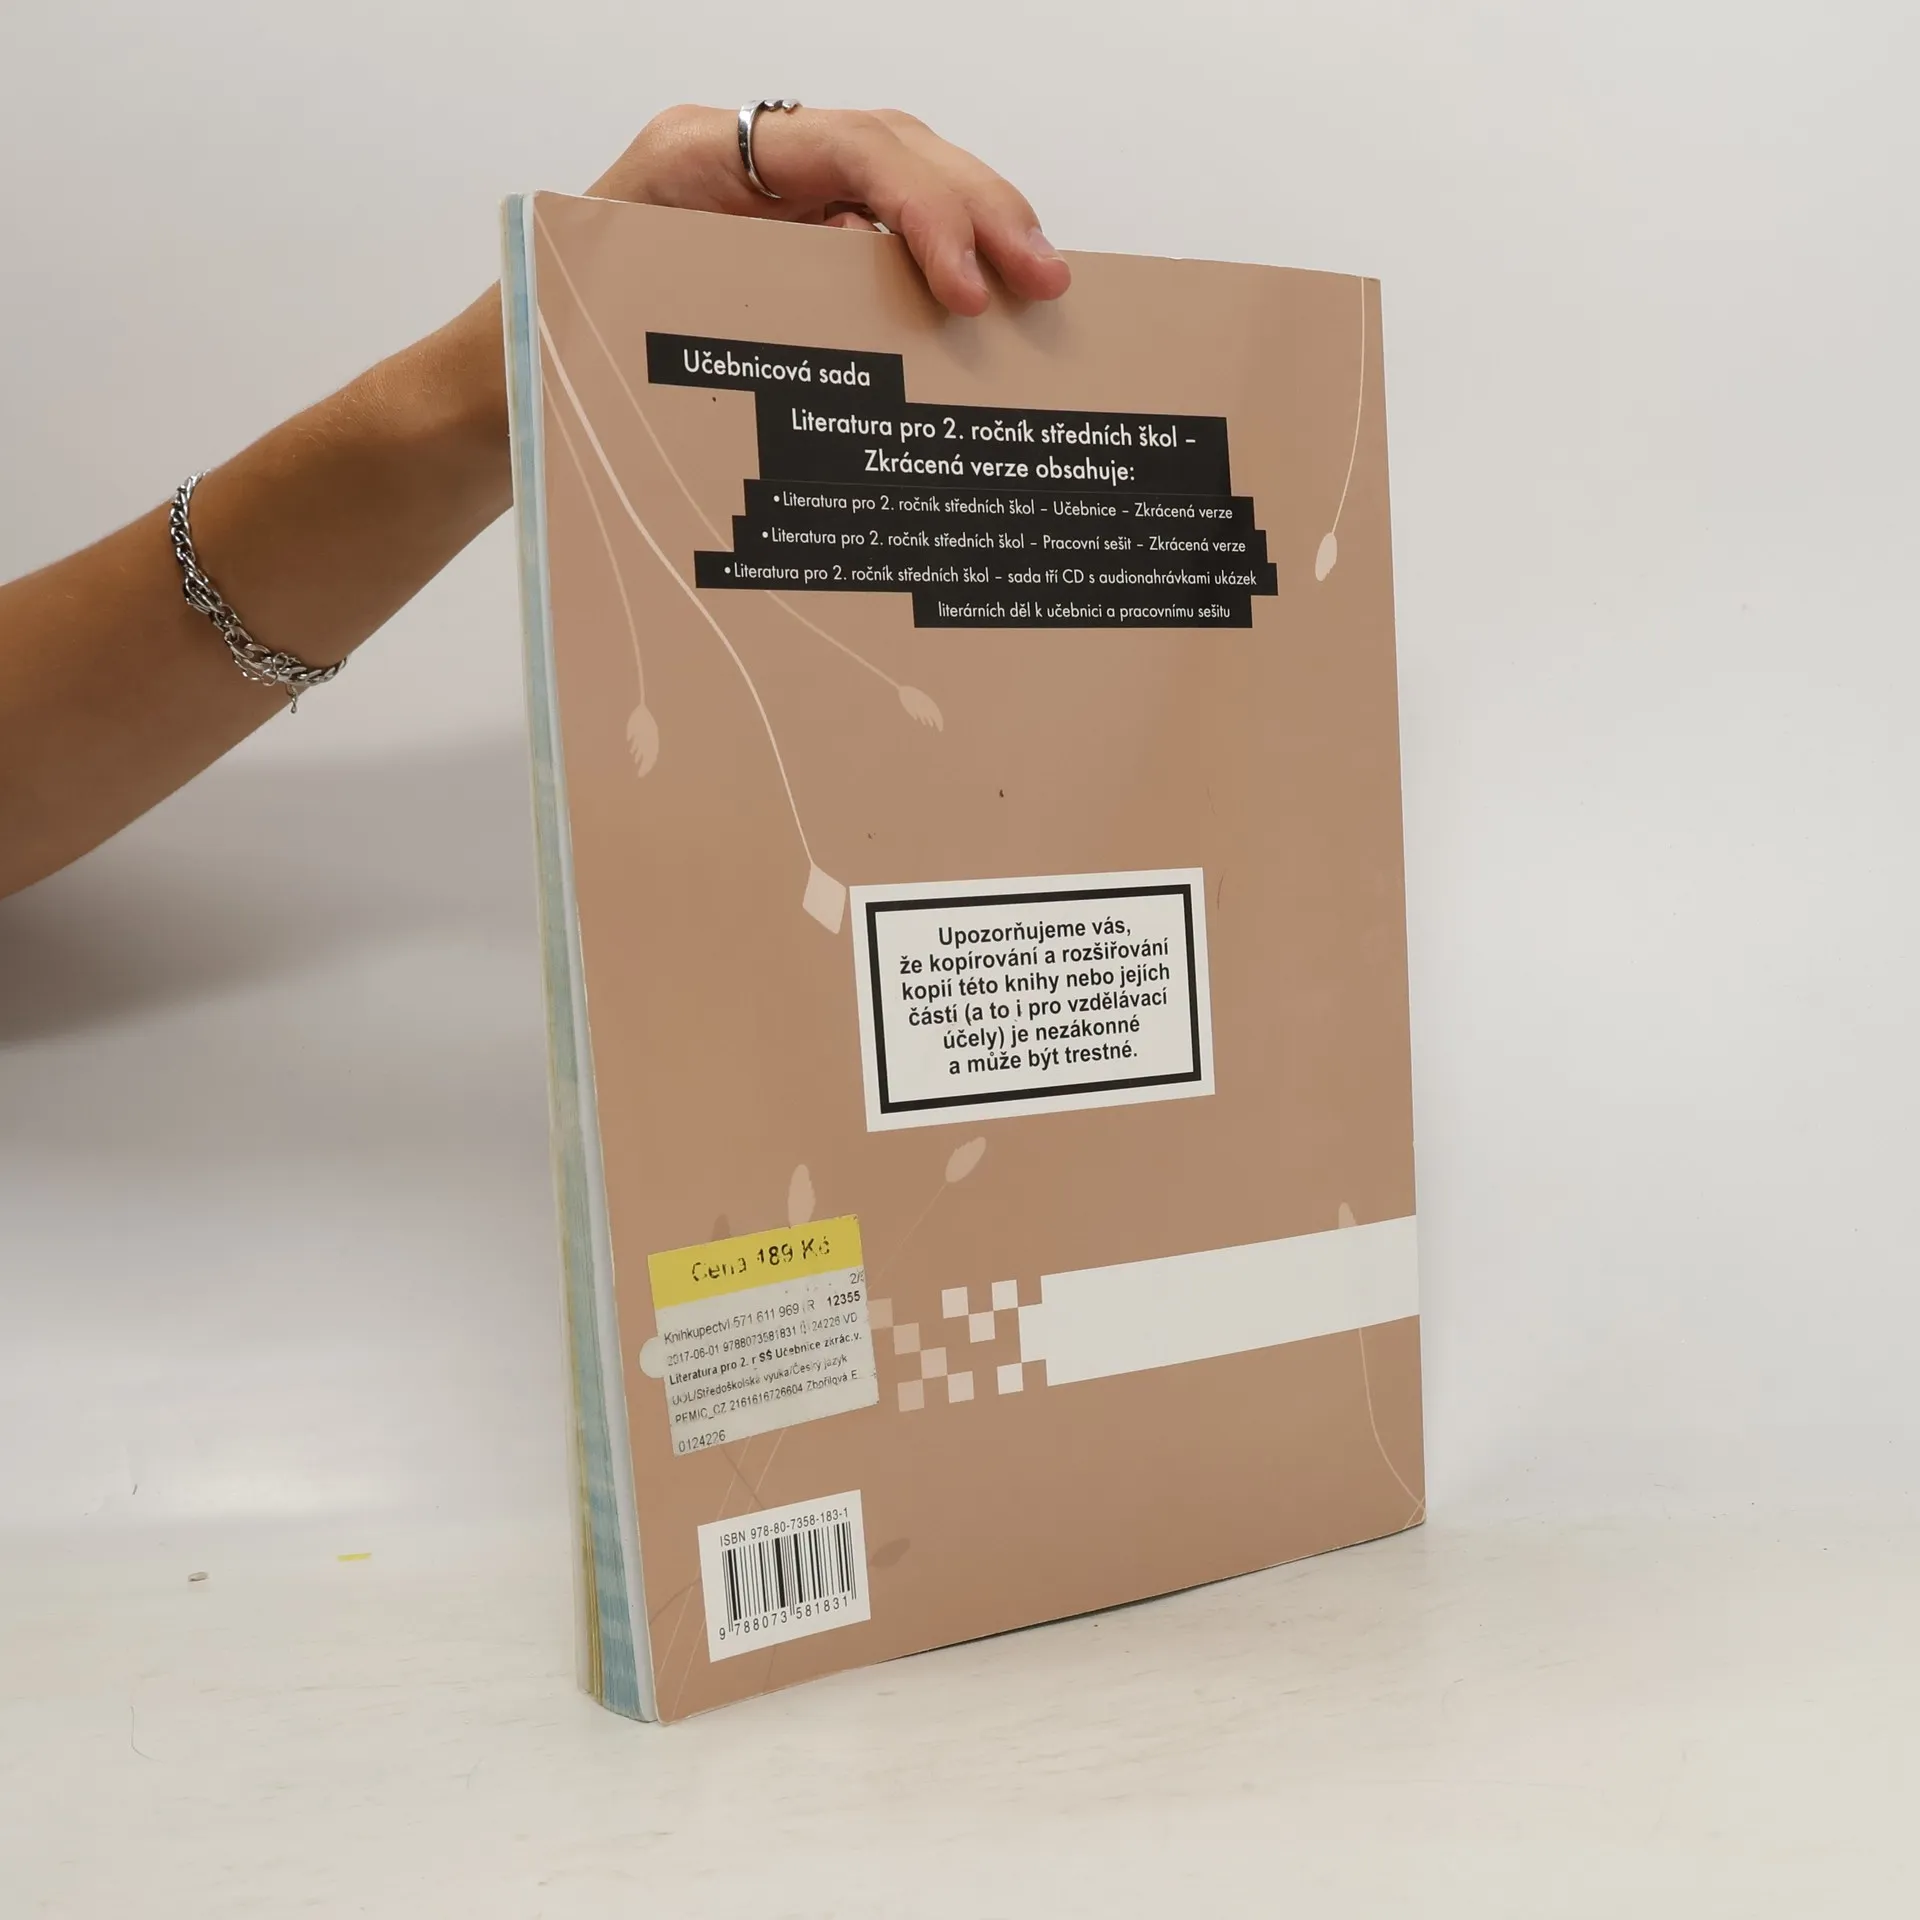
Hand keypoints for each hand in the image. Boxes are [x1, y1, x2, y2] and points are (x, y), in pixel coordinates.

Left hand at [587, 105, 1071, 315]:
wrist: (511, 376)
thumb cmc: (553, 345)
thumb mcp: (619, 313)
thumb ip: (721, 302)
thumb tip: (836, 313)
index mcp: (696, 154)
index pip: (848, 148)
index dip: (923, 209)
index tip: (967, 287)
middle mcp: (745, 161)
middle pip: (895, 148)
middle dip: (981, 208)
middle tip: (1045, 277)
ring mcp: (774, 197)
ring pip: (901, 180)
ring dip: (978, 227)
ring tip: (1038, 284)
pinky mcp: (791, 242)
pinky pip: (880, 232)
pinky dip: (940, 261)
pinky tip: (984, 301)